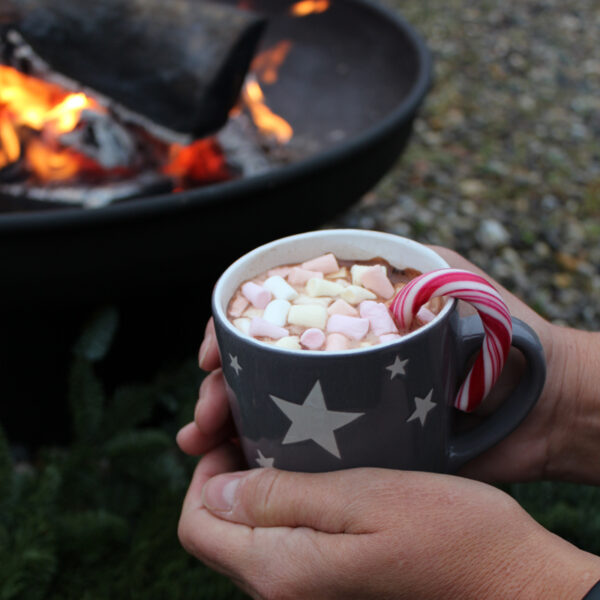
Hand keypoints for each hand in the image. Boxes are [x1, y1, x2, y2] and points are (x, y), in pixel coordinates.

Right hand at [177, 247, 575, 482]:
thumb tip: (346, 263)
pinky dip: (262, 457)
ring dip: (226, 423)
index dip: (229, 330)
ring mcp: (345, 399)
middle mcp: (337, 356)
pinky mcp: (358, 440)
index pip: (270, 316)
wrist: (544, 404)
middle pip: (257, 367)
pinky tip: (234, 465)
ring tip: (202, 441)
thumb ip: (405, 260)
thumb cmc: (501, 334)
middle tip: (203, 415)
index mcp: (348, 315)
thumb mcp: (450, 278)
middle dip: (218, 387)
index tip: (208, 353)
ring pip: (269, 409)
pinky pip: (300, 448)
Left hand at [178, 457, 599, 599]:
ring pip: (249, 534)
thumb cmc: (449, 532)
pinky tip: (313, 470)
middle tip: (260, 426)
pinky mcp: (330, 584)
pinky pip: (281, 541)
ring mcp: (308, 592)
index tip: (234, 432)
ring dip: (255, 486)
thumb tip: (212, 492)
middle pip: (219, 530)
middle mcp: (283, 592)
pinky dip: (282, 503)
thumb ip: (281, 501)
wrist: (510, 582)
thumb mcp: (364, 499)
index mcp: (282, 571)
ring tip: (286, 440)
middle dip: (227, 474)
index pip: (197, 525)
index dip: (203, 473)